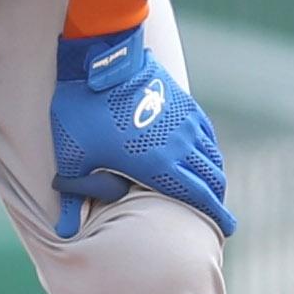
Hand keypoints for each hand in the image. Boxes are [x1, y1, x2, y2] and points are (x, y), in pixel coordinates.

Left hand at [50, 28, 232, 239]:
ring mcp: (185, 122)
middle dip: (219, 201)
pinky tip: (206, 155)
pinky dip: (210, 150)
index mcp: (156, 165)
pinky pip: (206, 133)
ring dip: (216, 176)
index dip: (214, 215)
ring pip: (212, 155)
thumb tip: (67, 231)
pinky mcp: (183, 103)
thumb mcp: (72, 159)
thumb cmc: (82, 112)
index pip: (197, 197)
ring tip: (213, 190)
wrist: (100, 62)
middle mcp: (179, 145)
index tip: (226, 230)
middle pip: (212, 178)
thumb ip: (74, 197)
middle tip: (221, 218)